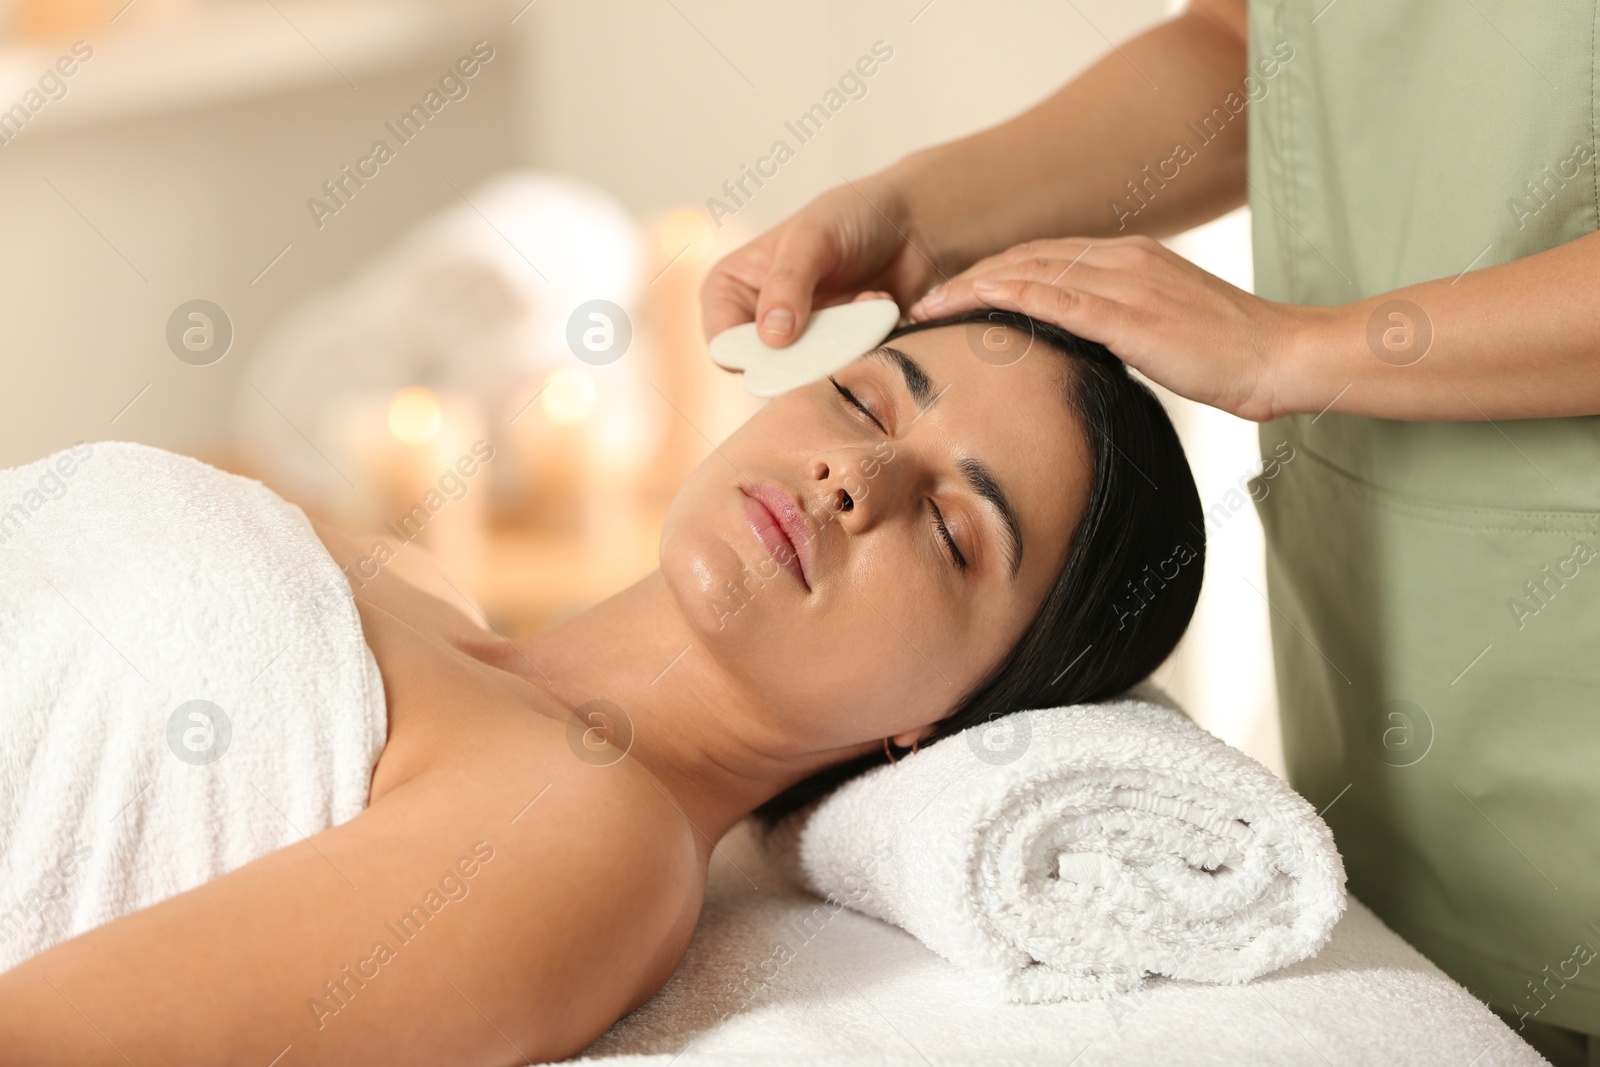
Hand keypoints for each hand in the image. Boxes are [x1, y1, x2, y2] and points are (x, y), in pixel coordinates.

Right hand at [700, 179, 942, 347]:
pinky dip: (866, 342)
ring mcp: (800, 340)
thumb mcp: (813, 238)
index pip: (722, 342)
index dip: (748, 355)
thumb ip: (788, 283)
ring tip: (862, 301)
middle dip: (803, 356)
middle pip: (765, 369)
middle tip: (835, 330)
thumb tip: (771, 338)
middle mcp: (759, 320)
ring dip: (840, 345)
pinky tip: (877, 302)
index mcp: (732, 289)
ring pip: (806, 376)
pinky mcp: (837, 352)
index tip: (786, 347)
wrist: (908, 220)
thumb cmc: (851, 215)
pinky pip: (845, 368)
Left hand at [907, 235, 1318, 421]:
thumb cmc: (1231, 356)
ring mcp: (1126, 281)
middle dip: (967, 280)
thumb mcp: (1163, 335)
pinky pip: (1057, 297)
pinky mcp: (1131, 314)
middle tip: (920, 306)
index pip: (1042, 259)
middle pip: (1025, 259)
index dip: (991, 276)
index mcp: (1129, 260)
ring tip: (927, 309)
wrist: (1282, 355)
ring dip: (972, 288)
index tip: (950, 299)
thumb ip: (1119, 331)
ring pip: (1030, 273)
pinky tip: (975, 302)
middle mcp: (1122, 259)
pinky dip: (1009, 296)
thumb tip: (1077, 354)